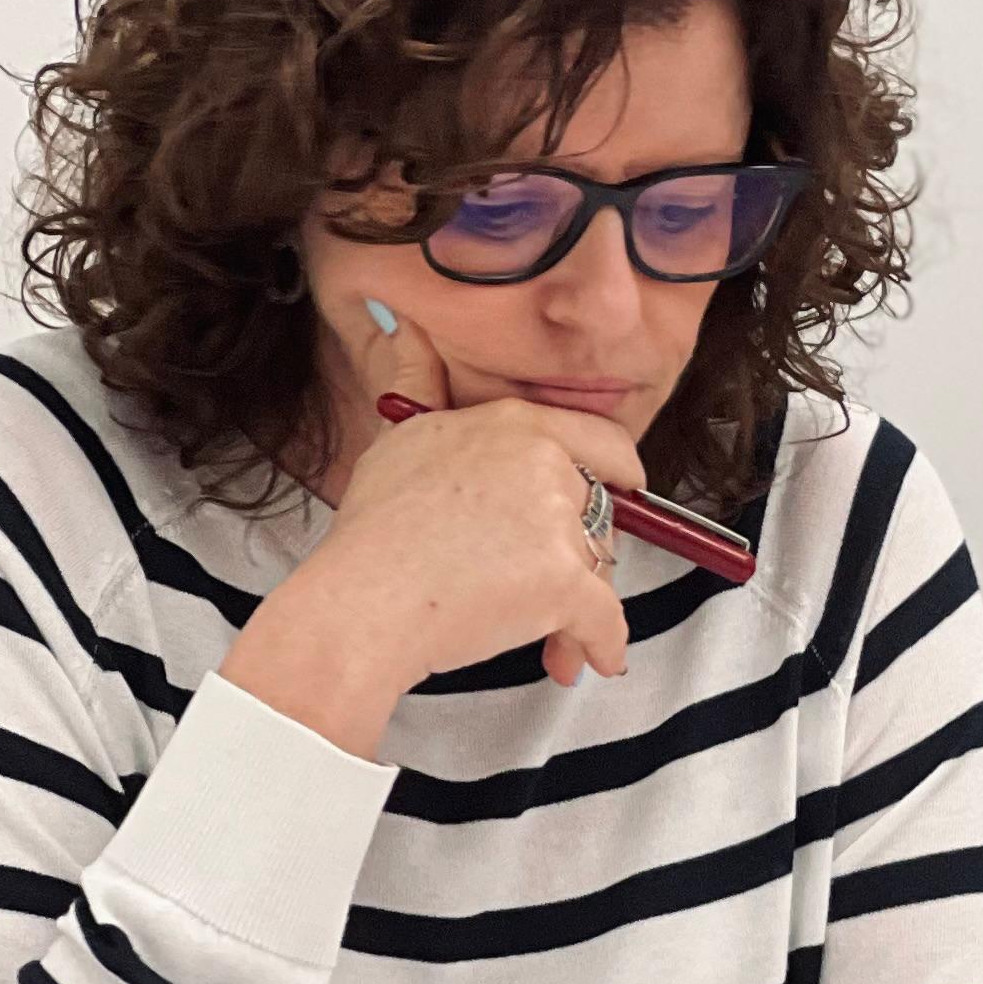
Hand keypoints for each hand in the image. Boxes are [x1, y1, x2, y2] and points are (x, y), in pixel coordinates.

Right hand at [220, 302, 644, 754]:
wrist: (358, 606)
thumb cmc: (373, 533)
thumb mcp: (397, 439)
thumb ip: (417, 381)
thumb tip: (398, 324)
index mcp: (510, 425)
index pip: (596, 439)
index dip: (616, 471)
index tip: (624, 489)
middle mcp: (541, 463)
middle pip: (598, 510)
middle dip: (579, 552)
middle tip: (537, 584)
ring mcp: (556, 522)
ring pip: (598, 568)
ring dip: (577, 608)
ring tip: (540, 637)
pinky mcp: (565, 581)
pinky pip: (606, 621)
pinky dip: (599, 645)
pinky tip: (584, 660)